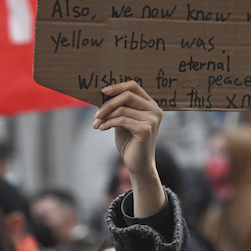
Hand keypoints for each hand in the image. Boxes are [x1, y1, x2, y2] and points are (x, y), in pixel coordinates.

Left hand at [94, 81, 164, 216]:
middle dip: (108, 103)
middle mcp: (155, 110)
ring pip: (122, 108)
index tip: (102, 91)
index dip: (117, 86)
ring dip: (105, 115)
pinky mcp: (145, 129)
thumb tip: (101, 94)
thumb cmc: (130, 142)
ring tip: (96, 123)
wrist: (138, 165)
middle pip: (127, 95)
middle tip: (96, 113)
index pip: (133, 86)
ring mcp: (152, 119)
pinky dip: (108, 123)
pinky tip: (102, 128)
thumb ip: (118, 107)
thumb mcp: (123, 120)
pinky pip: (121, 120)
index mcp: (151, 105)